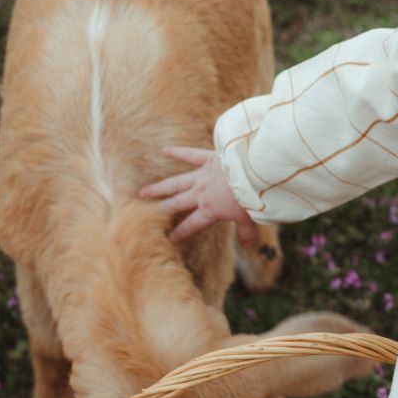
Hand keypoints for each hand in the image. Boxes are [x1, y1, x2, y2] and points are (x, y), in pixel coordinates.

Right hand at [139, 146, 256, 246]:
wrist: (255, 173)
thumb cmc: (252, 197)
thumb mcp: (249, 218)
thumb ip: (246, 233)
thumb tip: (248, 247)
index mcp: (210, 209)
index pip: (192, 224)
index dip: (181, 232)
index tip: (169, 238)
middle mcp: (201, 193)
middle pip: (177, 203)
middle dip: (162, 209)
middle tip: (144, 213)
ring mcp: (202, 175)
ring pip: (176, 182)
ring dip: (160, 187)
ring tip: (143, 191)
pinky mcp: (208, 159)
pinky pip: (190, 155)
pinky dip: (177, 152)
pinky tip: (164, 150)